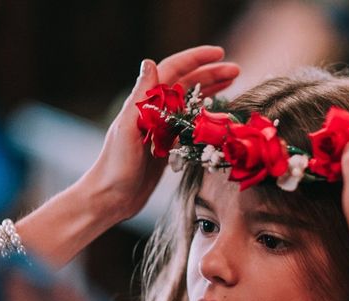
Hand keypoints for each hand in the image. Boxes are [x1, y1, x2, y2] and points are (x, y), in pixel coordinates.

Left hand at [81, 46, 239, 223]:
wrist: (111, 197)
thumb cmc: (115, 166)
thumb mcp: (127, 129)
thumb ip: (140, 98)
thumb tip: (149, 62)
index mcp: (145, 102)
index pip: (173, 70)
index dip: (197, 59)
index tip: (220, 53)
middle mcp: (155, 111)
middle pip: (187, 85)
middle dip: (211, 75)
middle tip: (236, 70)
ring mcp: (162, 129)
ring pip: (191, 103)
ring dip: (211, 93)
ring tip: (234, 85)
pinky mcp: (168, 146)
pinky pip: (191, 126)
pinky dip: (207, 118)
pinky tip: (220, 118)